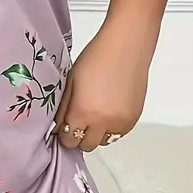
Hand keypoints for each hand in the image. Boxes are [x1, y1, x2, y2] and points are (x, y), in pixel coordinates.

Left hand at [53, 22, 153, 151]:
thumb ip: (63, 108)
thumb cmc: (95, 58)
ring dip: (97, 134)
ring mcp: (121, 122)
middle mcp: (102, 122)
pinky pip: (119, 133)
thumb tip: (58, 127)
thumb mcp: (70, 82)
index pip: (69, 140)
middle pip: (86, 145)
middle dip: (79, 137)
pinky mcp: (134, 118)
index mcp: (82, 112)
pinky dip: (112, 128)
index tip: (64, 128)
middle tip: (78, 122)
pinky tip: (108, 111)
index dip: (64, 135)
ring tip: (95, 115)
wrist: (126, 46)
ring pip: (104, 142)